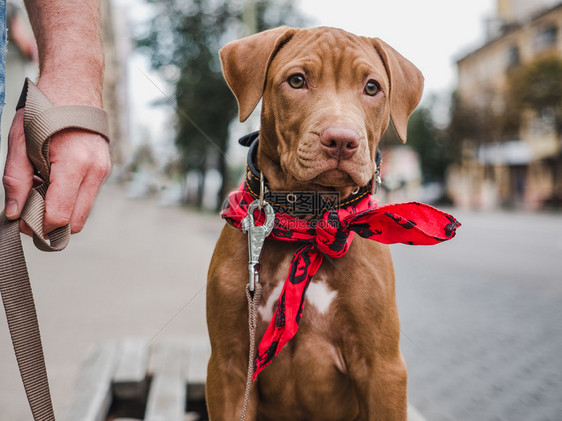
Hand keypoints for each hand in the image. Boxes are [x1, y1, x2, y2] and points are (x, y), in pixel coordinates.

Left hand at [3, 108, 110, 234]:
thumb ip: (16, 180)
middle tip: (29, 211)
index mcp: (74, 164)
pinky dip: (68, 199)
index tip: (22, 221)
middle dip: (51, 224)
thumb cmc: (46, 109)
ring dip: (60, 211)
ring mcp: (102, 171)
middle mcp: (95, 171)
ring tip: (40, 191)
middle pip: (75, 222)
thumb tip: (14, 212)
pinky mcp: (104, 170)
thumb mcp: (20, 141)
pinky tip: (53, 182)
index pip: (60, 215)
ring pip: (82, 213)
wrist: (74, 87)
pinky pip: (86, 198)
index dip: (38, 225)